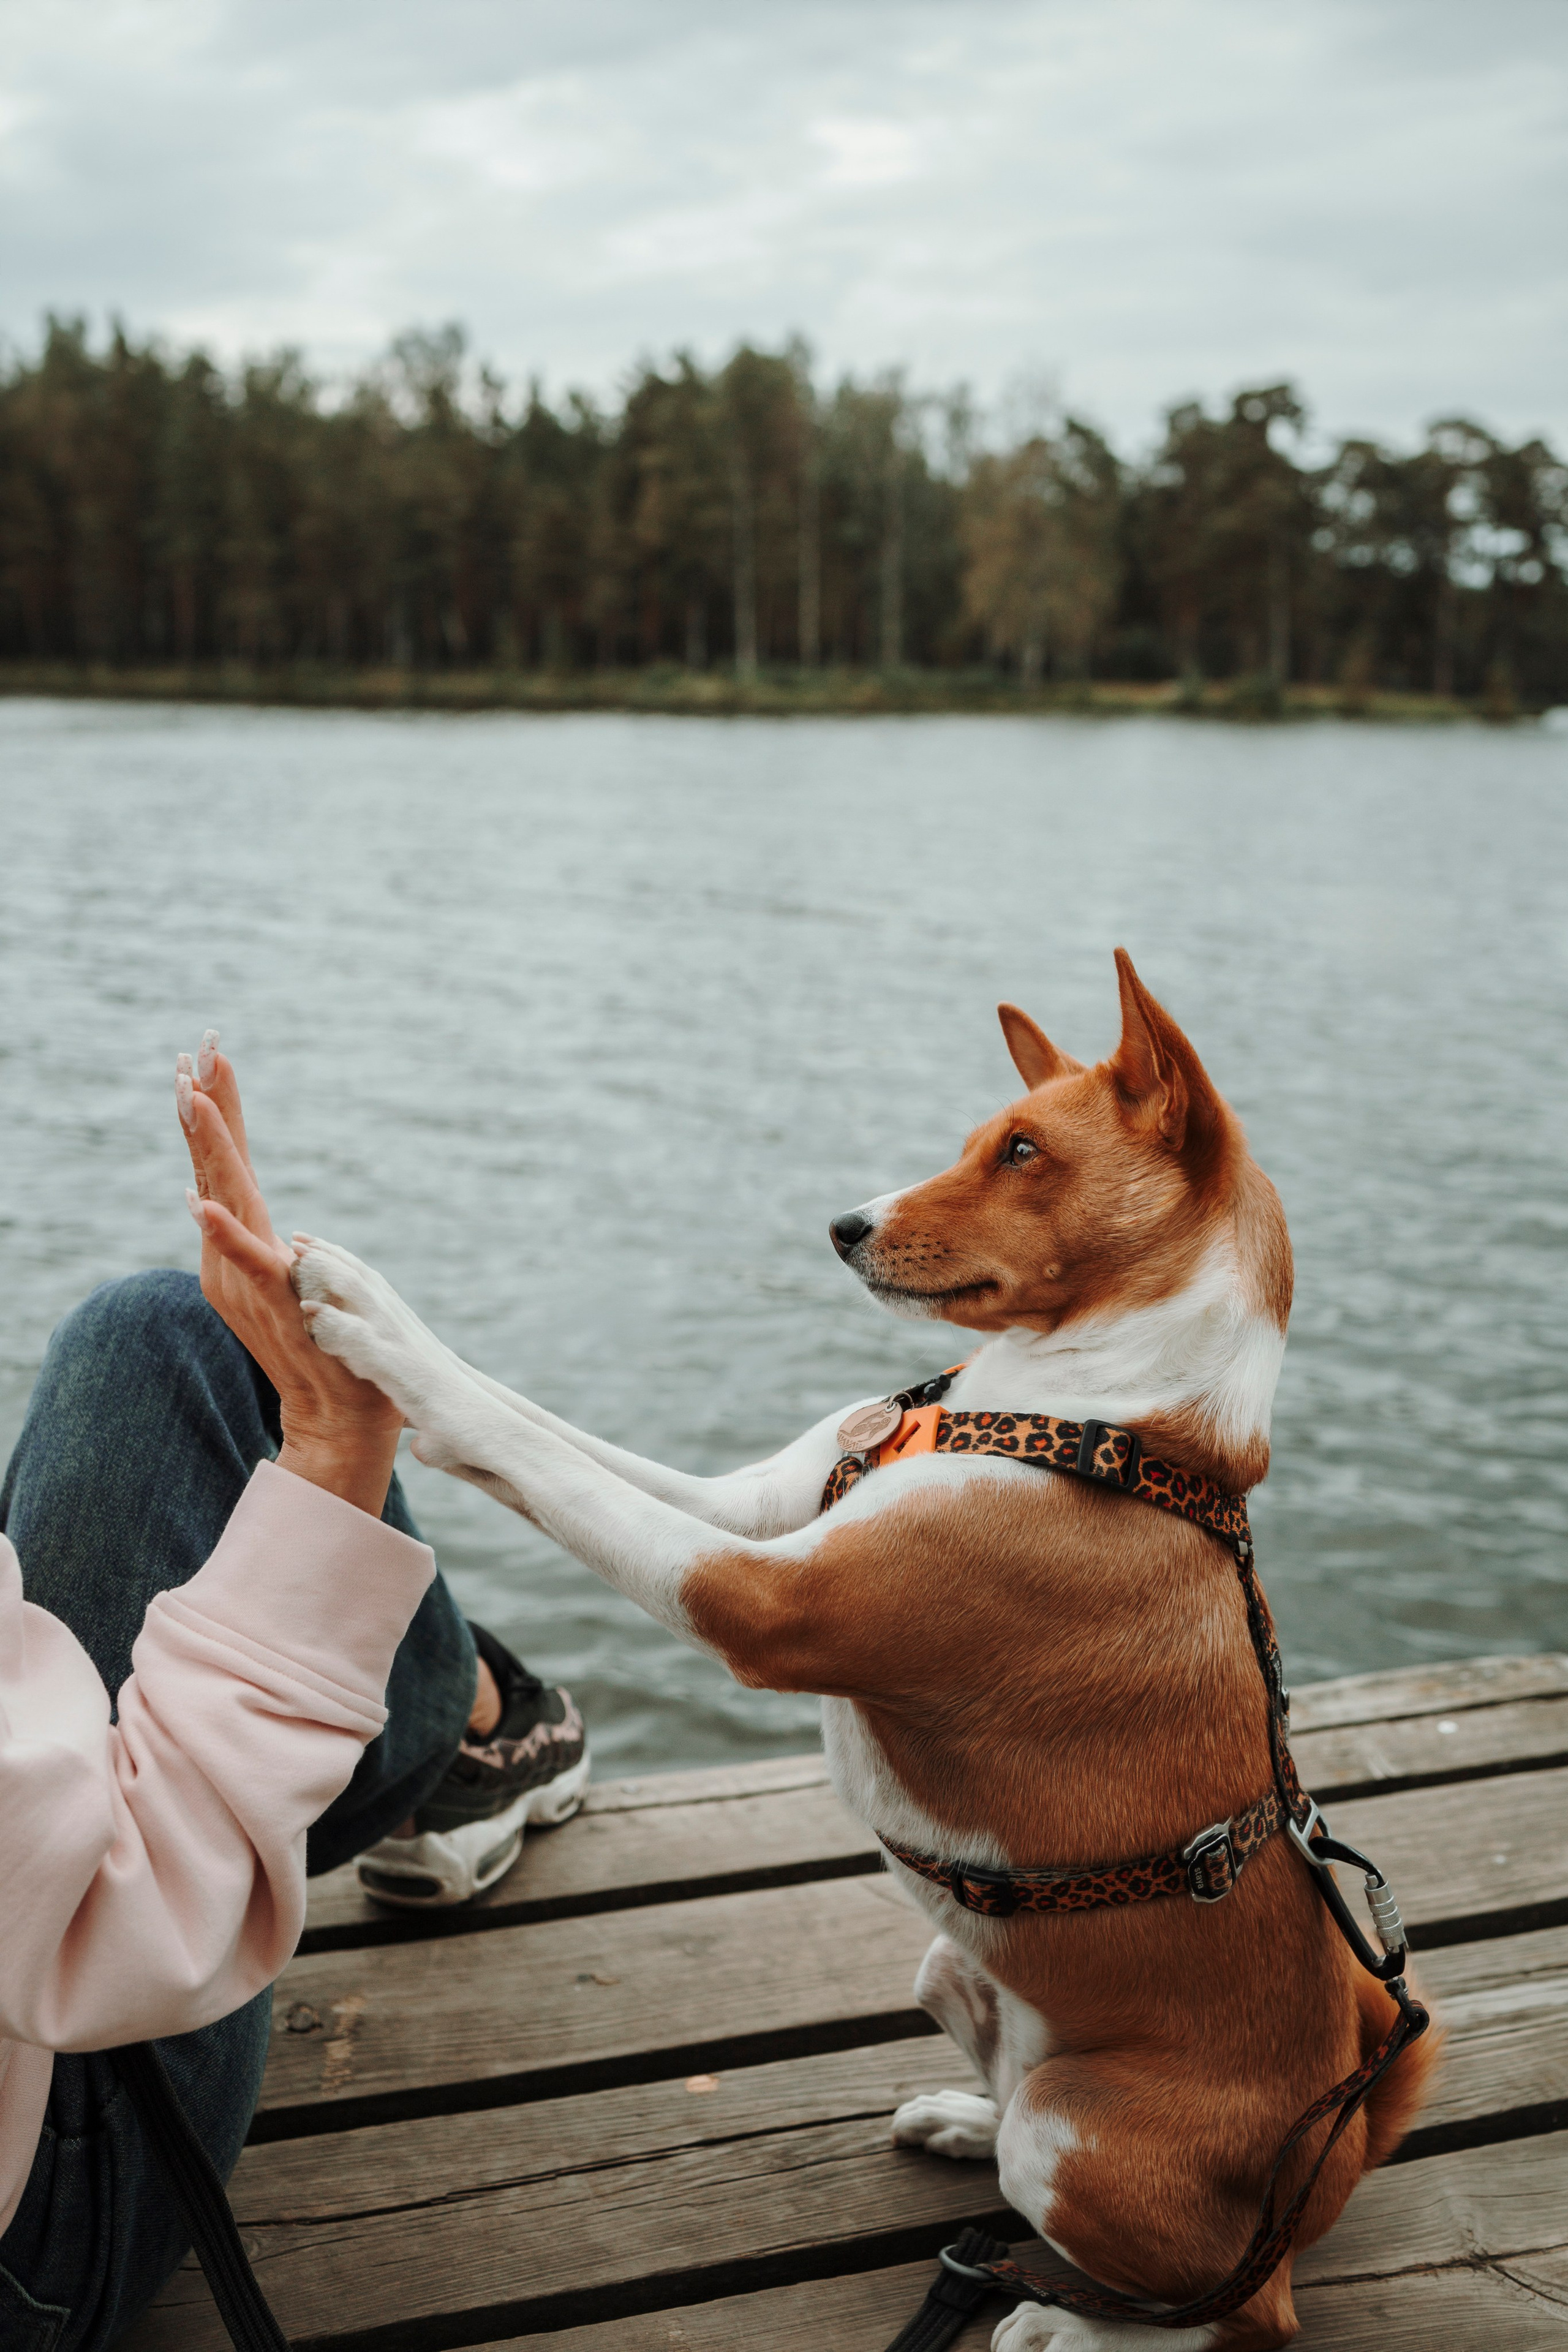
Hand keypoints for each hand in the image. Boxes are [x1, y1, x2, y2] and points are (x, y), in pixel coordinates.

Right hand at [175, 1034, 402, 1515]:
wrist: (340, 1416)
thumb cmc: (338, 1352)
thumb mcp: (316, 1289)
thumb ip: (297, 1259)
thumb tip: (289, 1235)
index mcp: (251, 1248)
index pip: (231, 1169)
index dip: (222, 1115)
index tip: (212, 1057)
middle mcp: (235, 1258)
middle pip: (218, 1171)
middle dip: (208, 1111)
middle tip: (194, 1053)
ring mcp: (246, 1281)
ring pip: (223, 1200)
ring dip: (208, 1148)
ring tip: (189, 1094)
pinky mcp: (269, 1305)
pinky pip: (243, 1262)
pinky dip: (223, 1232)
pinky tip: (200, 1200)